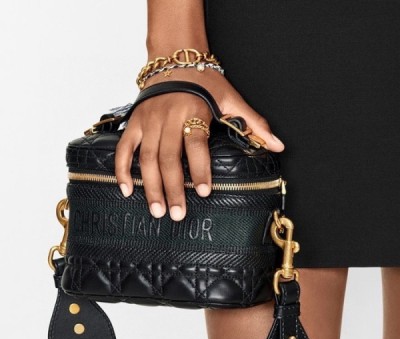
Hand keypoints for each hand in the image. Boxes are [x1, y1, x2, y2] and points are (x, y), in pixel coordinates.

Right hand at [115, 67, 284, 220]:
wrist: (174, 59)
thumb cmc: (205, 81)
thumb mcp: (231, 98)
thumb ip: (253, 123)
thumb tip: (278, 146)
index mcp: (193, 111)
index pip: (196, 143)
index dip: (200, 169)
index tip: (205, 192)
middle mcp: (167, 117)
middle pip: (168, 157)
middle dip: (173, 188)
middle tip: (177, 214)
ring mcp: (147, 121)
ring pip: (146, 157)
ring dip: (150, 186)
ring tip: (157, 210)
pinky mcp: (133, 122)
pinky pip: (124, 148)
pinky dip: (122, 169)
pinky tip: (127, 190)